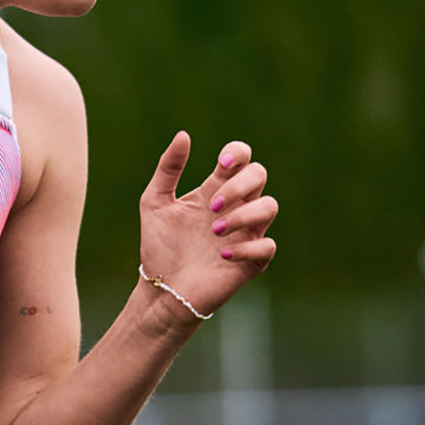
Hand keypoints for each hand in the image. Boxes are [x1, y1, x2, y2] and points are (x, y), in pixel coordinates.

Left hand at [138, 131, 277, 319]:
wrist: (162, 289)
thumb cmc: (159, 245)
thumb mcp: (155, 202)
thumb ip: (168, 169)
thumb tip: (183, 135)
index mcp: (215, 189)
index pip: (242, 159)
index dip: (239, 153)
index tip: (221, 164)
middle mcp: (235, 207)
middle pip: (260, 175)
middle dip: (239, 185)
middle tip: (211, 205)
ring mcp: (246, 233)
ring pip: (270, 206)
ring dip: (244, 214)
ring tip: (214, 231)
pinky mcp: (252, 261)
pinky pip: (267, 246)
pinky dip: (247, 247)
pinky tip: (221, 253)